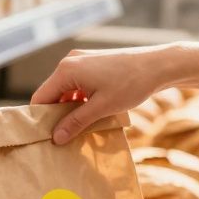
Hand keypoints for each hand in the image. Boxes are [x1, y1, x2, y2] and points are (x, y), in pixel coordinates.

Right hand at [30, 45, 174, 143]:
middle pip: (52, 93)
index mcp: (67, 70)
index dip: (40, 118)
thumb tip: (56, 138)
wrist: (158, 65)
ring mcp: (81, 60)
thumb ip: (76, 122)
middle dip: (57, 114)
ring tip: (78, 127)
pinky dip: (79, 99)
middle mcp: (70, 61)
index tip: (45, 137)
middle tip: (62, 137)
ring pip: (66, 89)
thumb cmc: (131, 84)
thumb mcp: (101, 108)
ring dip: (70, 108)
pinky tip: (90, 113)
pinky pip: (77, 83)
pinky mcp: (92, 62)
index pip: (41, 97)